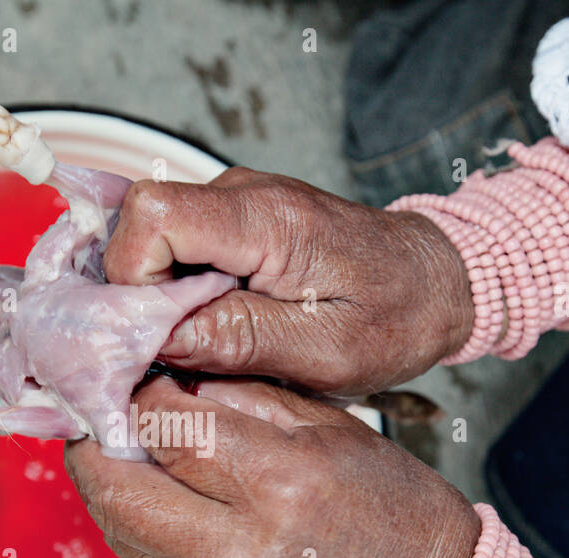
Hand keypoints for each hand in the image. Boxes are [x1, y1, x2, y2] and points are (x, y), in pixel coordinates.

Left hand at [63, 376, 480, 557]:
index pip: (167, 427)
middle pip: (119, 489)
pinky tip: (150, 501)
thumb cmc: (390, 509)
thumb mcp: (331, 428)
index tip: (131, 378)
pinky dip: (134, 528)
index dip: (136, 396)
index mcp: (280, 482)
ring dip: (107, 487)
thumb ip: (243, 396)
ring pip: (120, 533)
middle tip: (96, 417)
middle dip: (94, 445)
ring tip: (119, 454)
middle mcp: (241, 547)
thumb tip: (168, 378)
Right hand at [103, 167, 474, 395]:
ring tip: (208, 343)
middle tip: (179, 351)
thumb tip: (157, 339)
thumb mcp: (324, 351)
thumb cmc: (395, 318)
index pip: (152, 215)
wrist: (436, 282)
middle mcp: (243, 194)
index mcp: (267, 218)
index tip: (158, 334)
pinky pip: (176, 251)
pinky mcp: (233, 222)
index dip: (133, 278)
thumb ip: (239, 339)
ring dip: (161, 299)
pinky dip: (178, 294)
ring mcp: (235, 202)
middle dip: (140, 296)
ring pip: (151, 242)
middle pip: (139, 226)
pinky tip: (212, 325)